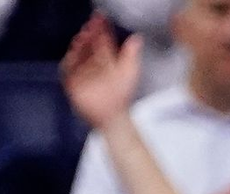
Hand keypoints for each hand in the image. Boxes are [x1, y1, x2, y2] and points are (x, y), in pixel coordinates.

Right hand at [60, 15, 140, 132]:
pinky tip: (76, 51)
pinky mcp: (72, 79)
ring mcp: (82, 69)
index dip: (101, 28)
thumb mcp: (130, 73)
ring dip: (80, 42)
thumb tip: (137, 38)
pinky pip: (69, 65)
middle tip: (92, 24)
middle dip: (90, 32)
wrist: (112, 116)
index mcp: (106, 58)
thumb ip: (132, 55)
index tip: (101, 18)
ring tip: (85, 35)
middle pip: (89, 42)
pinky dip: (71, 57)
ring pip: (78, 51)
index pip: (102, 39)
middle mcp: (93, 61)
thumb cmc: (121, 97)